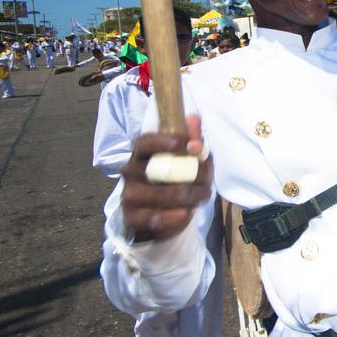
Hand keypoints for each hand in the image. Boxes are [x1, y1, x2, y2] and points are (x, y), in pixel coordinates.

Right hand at [121, 115, 212, 241]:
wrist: (156, 215)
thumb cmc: (172, 179)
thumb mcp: (185, 158)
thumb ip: (190, 138)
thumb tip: (194, 118)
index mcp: (140, 152)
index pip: (146, 141)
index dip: (169, 142)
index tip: (194, 146)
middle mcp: (130, 171)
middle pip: (159, 170)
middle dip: (191, 175)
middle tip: (208, 180)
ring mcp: (128, 195)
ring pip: (163, 195)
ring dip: (190, 196)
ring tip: (203, 196)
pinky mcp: (132, 218)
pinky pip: (157, 218)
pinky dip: (178, 216)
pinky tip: (188, 213)